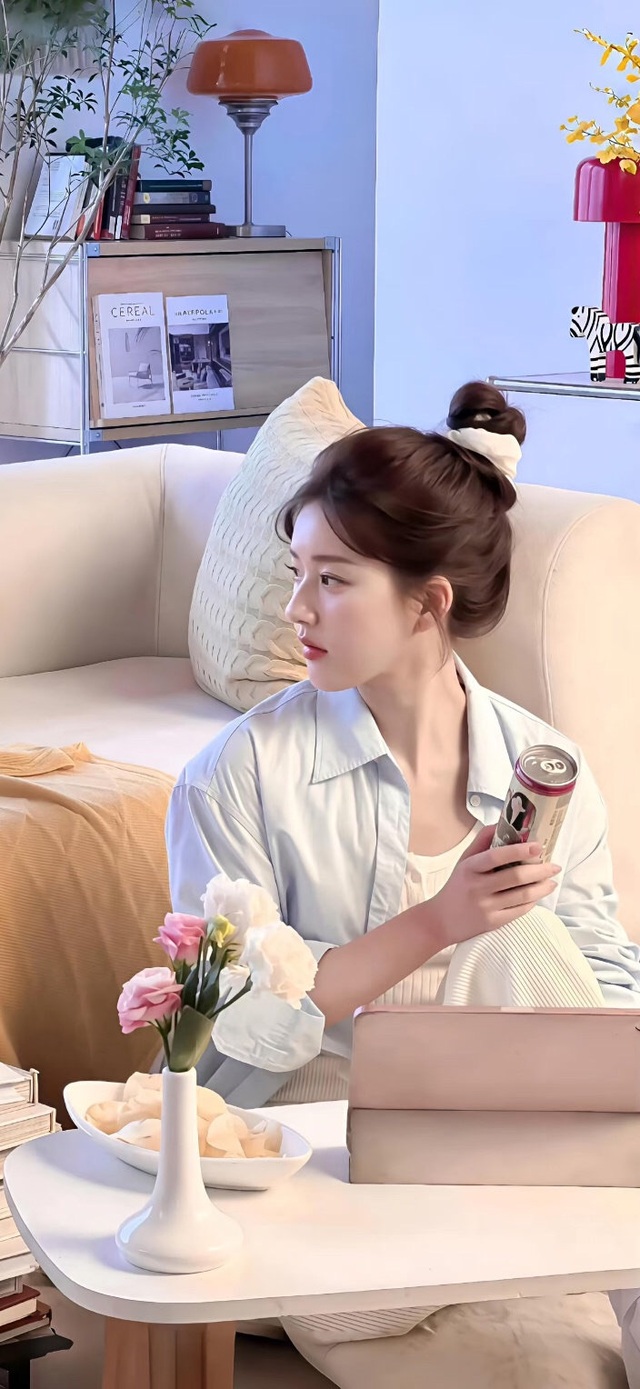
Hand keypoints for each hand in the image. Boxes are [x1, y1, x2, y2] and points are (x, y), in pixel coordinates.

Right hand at [426, 824, 559, 950]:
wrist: (440, 921)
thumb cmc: (457, 886)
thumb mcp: (464, 861)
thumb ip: (482, 842)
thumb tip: (502, 822)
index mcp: (470, 868)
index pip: (496, 856)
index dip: (519, 850)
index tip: (538, 846)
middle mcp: (477, 887)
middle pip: (515, 877)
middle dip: (540, 870)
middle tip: (555, 866)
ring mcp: (485, 907)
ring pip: (522, 895)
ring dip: (542, 887)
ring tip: (552, 881)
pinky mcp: (492, 922)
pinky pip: (519, 911)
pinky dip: (533, 901)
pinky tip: (538, 895)